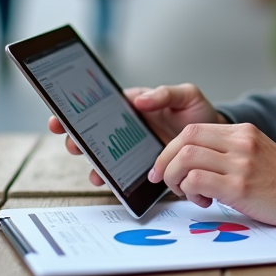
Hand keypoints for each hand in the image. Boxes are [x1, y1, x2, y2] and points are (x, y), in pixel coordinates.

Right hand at [47, 83, 222, 187]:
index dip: (77, 110)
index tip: (61, 116)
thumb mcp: (186, 95)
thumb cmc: (198, 113)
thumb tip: (138, 100)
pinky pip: (122, 172)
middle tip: (72, 143)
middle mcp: (129, 127)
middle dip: (78, 137)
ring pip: (105, 155)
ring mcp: (134, 148)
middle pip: (95, 131)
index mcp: (134, 105)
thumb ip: (164, 94)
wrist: (214, 142)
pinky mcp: (143, 166)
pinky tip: (107, 181)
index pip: (101, 104)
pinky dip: (112, 178)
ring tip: (92, 169)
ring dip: (94, 162)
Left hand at [150, 123, 275, 225]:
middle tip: (162, 179)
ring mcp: (240, 163)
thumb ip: (227, 151)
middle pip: (185, 139)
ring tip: (185, 191)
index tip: (162, 166)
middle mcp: (240, 142)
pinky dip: (189, 191)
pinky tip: (202, 200)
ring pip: (187, 157)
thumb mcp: (254, 154)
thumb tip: (188, 161)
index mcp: (242, 132)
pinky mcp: (239, 186)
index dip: (170, 148)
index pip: (193, 129)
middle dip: (166, 161)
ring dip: (175, 177)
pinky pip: (197, 180)